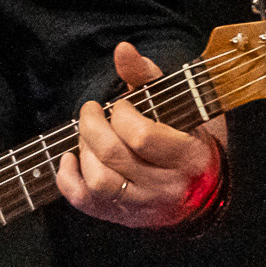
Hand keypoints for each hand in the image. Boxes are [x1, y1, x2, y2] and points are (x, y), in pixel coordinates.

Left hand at [56, 41, 225, 228]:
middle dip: (92, 126)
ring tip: (88, 136)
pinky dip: (67, 178)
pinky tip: (71, 158)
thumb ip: (147, 75)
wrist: (198, 187)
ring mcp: (142, 206)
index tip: (120, 105)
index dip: (122, 114)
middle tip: (91, 112)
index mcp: (188, 156)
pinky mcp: (119, 216)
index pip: (142, 136)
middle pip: (112, 155)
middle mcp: (167, 187)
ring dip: (83, 151)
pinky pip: (83, 201)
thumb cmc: (185, 136)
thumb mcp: (176, 103)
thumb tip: (122, 49)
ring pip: (99, 181)